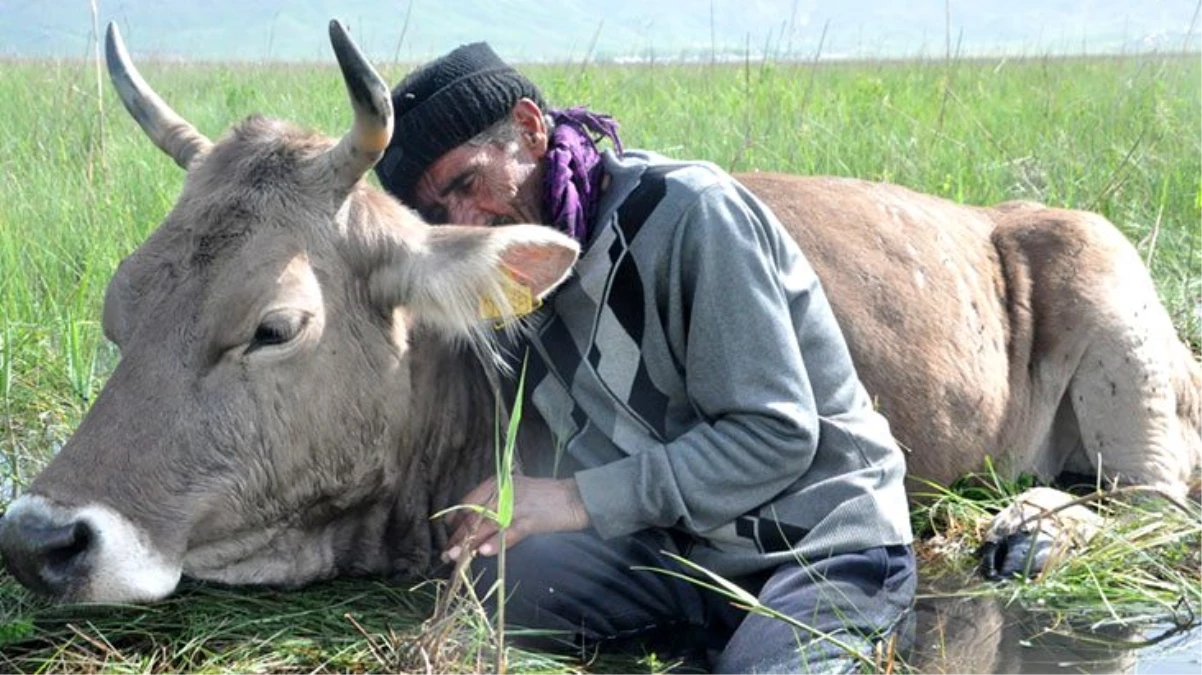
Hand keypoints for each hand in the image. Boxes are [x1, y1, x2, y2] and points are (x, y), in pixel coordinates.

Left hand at [441, 475, 589, 561]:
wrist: (575, 498)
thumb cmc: (545, 498)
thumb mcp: (514, 493)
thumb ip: (495, 505)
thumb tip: (473, 527)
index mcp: (498, 482)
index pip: (468, 502)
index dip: (455, 521)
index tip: (448, 536)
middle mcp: (504, 491)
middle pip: (474, 516)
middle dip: (458, 537)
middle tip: (446, 555)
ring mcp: (517, 505)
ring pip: (486, 526)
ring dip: (469, 544)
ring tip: (456, 558)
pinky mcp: (532, 520)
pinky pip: (510, 533)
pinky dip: (497, 543)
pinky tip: (484, 552)